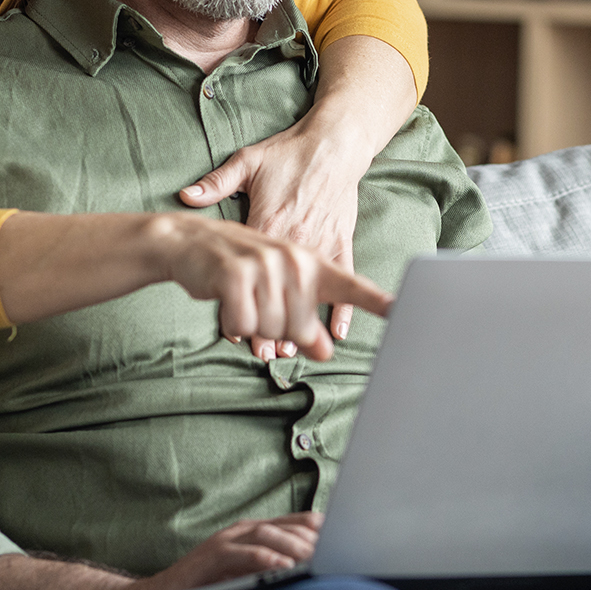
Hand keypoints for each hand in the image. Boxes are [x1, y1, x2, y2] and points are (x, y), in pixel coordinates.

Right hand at [117, 513, 322, 589]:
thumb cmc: (207, 588)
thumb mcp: (247, 576)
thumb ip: (273, 568)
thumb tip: (309, 572)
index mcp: (253, 532)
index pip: (295, 522)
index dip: (320, 528)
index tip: (344, 538)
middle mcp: (241, 530)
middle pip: (286, 525)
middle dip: (313, 537)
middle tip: (337, 551)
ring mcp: (226, 541)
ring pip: (267, 534)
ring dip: (294, 546)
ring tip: (316, 559)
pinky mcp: (212, 557)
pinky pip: (244, 554)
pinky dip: (265, 559)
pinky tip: (283, 569)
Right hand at [150, 214, 389, 360]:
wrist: (188, 240)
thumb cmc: (237, 265)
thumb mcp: (277, 286)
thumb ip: (306, 318)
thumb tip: (327, 350)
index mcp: (309, 263)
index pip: (350, 285)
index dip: (376, 301)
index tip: (402, 312)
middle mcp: (293, 261)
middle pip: (299, 329)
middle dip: (275, 329)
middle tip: (256, 304)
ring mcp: (265, 266)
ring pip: (270, 330)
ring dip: (250, 324)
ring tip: (239, 298)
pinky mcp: (236, 275)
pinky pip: (241, 325)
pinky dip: (231, 323)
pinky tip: (225, 302)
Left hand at [180, 120, 366, 361]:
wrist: (333, 142)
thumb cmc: (289, 153)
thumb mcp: (248, 162)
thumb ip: (216, 183)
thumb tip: (187, 196)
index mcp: (270, 221)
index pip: (253, 274)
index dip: (243, 304)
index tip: (234, 329)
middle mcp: (296, 237)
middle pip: (282, 292)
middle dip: (273, 324)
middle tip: (262, 351)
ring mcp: (321, 240)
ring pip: (311, 292)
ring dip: (301, 322)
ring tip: (290, 348)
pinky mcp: (342, 239)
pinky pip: (344, 277)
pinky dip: (343, 306)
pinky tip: (336, 330)